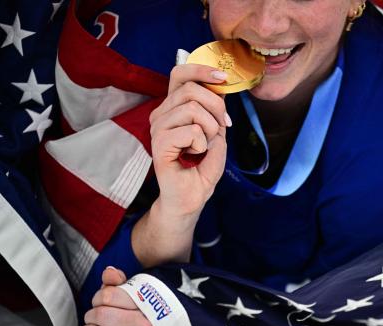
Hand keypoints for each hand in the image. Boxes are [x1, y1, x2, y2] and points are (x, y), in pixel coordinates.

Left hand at [77, 267, 152, 325]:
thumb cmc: (121, 321)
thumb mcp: (119, 299)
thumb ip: (114, 282)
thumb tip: (110, 272)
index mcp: (143, 307)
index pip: (108, 295)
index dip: (98, 299)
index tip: (101, 304)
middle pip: (99, 314)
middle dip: (89, 317)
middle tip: (94, 322)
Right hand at [149, 64, 229, 219]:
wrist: (190, 199)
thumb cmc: (200, 169)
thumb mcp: (216, 134)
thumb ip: (215, 111)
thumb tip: (219, 86)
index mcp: (172, 108)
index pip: (180, 74)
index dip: (202, 69)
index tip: (224, 77)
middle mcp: (161, 114)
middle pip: (191, 89)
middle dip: (216, 106)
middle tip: (222, 127)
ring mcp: (158, 128)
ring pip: (193, 108)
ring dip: (210, 129)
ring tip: (205, 146)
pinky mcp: (159, 144)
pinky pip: (191, 130)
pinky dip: (202, 143)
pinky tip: (195, 155)